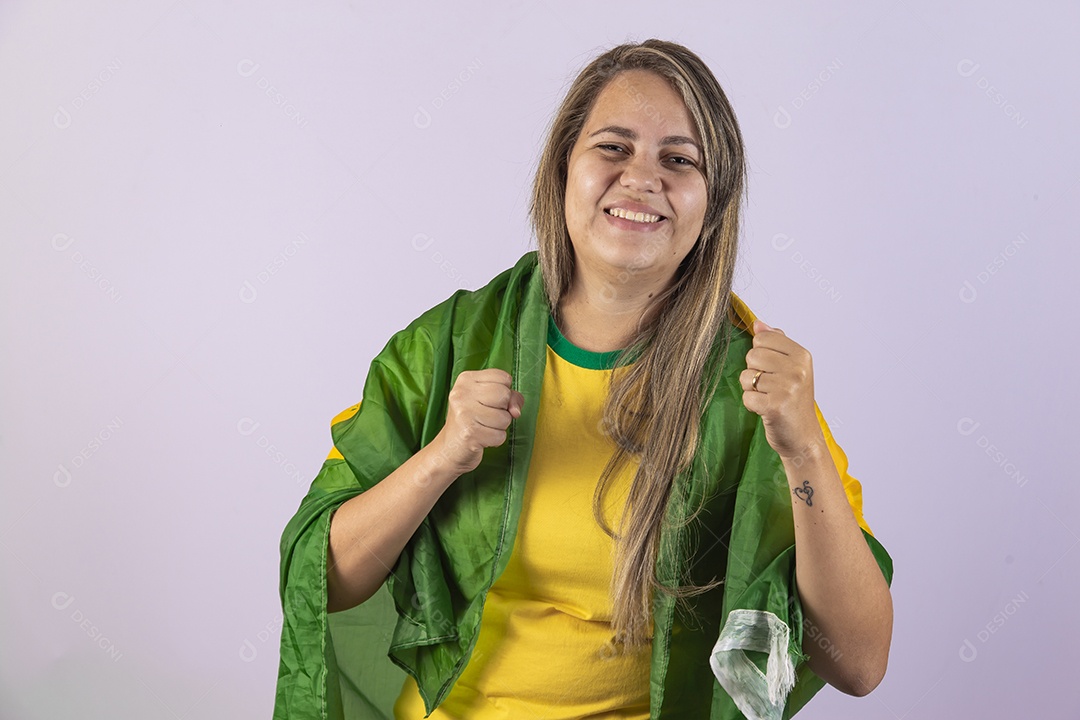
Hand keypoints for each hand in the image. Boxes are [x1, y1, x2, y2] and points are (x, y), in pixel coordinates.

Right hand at [430, 368, 524, 476]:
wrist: (449, 448)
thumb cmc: (472, 421)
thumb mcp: (488, 401)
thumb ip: (510, 398)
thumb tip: (516, 411)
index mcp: (466, 380)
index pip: (503, 377)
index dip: (504, 392)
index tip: (490, 401)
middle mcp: (462, 393)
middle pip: (504, 395)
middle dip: (503, 410)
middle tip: (487, 416)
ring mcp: (464, 413)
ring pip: (505, 418)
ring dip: (500, 427)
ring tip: (483, 427)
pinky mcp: (469, 433)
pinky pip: (500, 436)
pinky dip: (495, 440)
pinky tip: (481, 438)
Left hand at [740, 319, 824, 460]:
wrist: (802, 437)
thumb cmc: (793, 401)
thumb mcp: (791, 368)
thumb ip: (776, 343)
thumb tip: (758, 323)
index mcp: (802, 356)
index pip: (762, 338)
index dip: (760, 355)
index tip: (773, 370)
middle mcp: (797, 369)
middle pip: (752, 356)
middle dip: (754, 373)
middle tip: (770, 388)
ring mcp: (787, 387)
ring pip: (746, 376)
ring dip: (752, 390)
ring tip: (768, 398)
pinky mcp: (774, 406)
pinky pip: (746, 396)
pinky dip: (751, 405)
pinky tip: (765, 410)